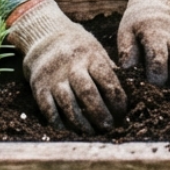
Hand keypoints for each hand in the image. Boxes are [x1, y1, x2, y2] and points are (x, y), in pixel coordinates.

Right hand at [7, 0, 126, 134]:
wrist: (46, 37)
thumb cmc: (80, 50)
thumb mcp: (97, 52)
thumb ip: (109, 72)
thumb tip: (130, 94)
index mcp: (90, 57)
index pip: (107, 80)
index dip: (116, 99)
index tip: (122, 112)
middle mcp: (71, 67)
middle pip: (87, 94)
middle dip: (100, 114)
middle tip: (109, 127)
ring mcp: (54, 78)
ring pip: (68, 105)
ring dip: (82, 123)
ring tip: (92, 132)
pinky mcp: (39, 88)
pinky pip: (49, 110)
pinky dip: (60, 123)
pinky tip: (70, 130)